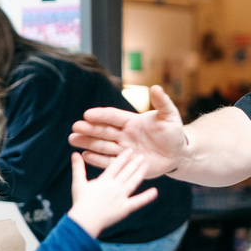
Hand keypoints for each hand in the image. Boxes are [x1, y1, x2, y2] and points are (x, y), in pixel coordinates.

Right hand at [66, 150, 156, 236]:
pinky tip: (155, 192)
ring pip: (133, 183)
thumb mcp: (78, 183)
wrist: (85, 220)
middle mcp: (114, 187)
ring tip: (147, 166)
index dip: (123, 157)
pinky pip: (137, 202)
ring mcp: (120, 197)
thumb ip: (78, 168)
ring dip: (140, 174)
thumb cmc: (80, 202)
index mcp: (104, 180)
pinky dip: (146, 197)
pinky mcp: (124, 208)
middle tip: (142, 155)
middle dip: (134, 163)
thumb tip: (74, 153)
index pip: (116, 166)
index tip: (130, 150)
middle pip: (126, 172)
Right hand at [68, 85, 184, 176]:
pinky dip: (97, 159)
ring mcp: (124, 149)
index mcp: (132, 121)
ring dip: (88, 142)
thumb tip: (156, 87)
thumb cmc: (173, 133)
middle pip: (104, 131)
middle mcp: (124, 134)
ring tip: (73, 140)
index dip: (101, 115)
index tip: (87, 114)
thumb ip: (162, 103)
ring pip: (102, 145)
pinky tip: (84, 156)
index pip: (113, 117)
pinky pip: (109, 161)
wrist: (177, 153)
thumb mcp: (170, 116)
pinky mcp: (126, 163)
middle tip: (75, 128)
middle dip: (89, 129)